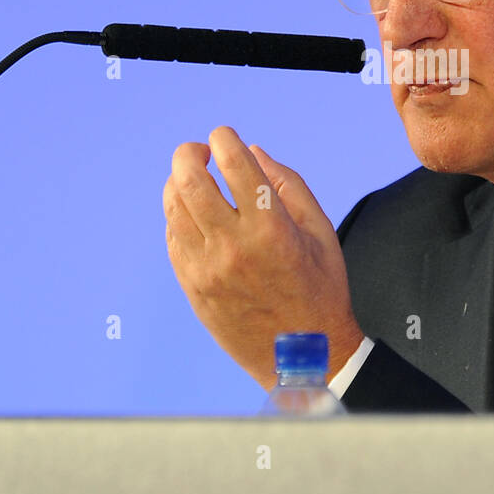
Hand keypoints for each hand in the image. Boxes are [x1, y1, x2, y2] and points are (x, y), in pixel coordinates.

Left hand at [163, 126, 363, 389]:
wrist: (302, 357)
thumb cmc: (319, 290)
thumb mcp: (320, 231)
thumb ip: (289, 185)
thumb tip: (255, 152)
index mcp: (270, 228)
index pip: (234, 164)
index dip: (225, 139)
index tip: (226, 137)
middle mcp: (232, 246)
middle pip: (189, 180)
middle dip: (189, 154)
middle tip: (200, 151)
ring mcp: (206, 268)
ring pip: (173, 207)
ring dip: (179, 183)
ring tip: (194, 179)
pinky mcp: (192, 286)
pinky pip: (172, 237)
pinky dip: (178, 215)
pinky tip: (194, 213)